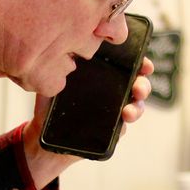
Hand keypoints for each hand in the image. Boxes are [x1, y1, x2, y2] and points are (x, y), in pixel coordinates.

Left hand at [20, 56, 155, 189]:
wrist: (44, 136)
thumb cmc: (49, 104)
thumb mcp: (51, 82)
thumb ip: (58, 67)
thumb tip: (65, 53)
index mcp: (104, 76)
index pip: (128, 65)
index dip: (141, 63)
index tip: (145, 65)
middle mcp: (113, 92)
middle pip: (137, 85)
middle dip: (143, 86)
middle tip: (137, 89)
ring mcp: (114, 113)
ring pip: (135, 108)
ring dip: (137, 109)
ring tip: (127, 113)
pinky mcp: (110, 133)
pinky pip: (122, 130)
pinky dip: (123, 127)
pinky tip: (120, 125)